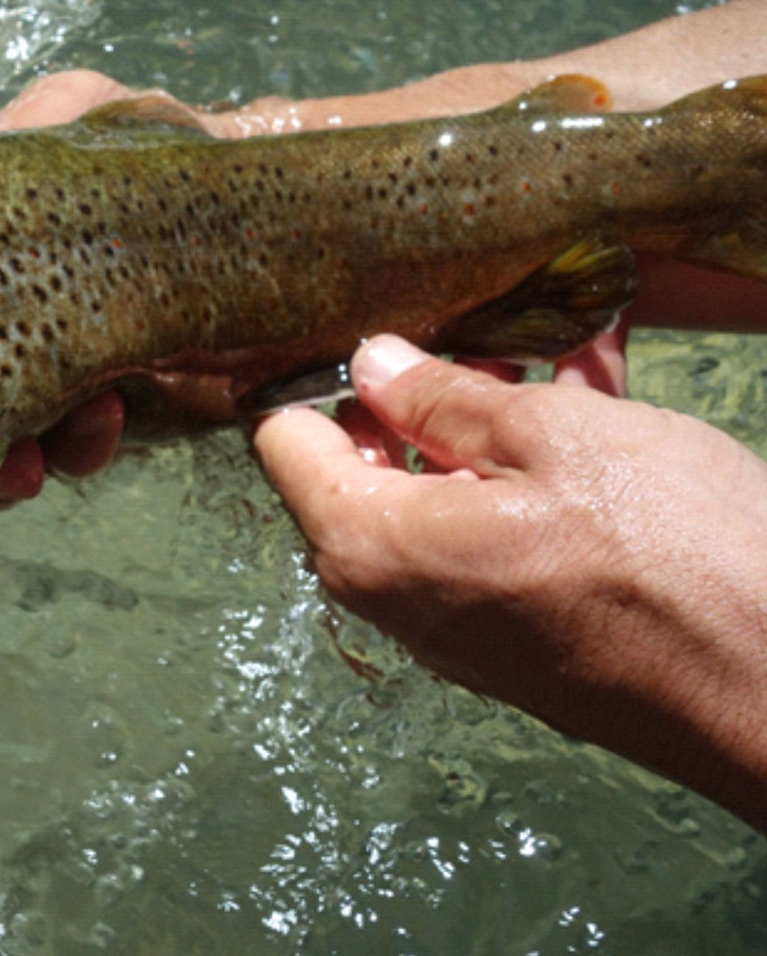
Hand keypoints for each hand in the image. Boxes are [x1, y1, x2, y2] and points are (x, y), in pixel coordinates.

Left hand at [255, 335, 766, 829]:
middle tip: (473, 323)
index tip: (355, 321)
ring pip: (440, 492)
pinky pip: (496, 530)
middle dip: (410, 390)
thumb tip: (375, 364)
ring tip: (545, 339)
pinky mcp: (518, 633)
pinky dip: (529, 466)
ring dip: (484, 417)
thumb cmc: (671, 558)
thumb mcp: (554, 437)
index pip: (283, 441)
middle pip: (361, 465)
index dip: (312, 373)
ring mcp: (457, 622)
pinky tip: (589, 386)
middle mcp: (394, 594)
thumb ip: (445, 396)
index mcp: (370, 542)